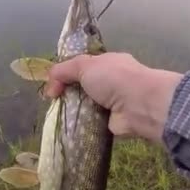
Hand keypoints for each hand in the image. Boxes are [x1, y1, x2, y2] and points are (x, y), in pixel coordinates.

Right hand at [45, 52, 182, 141]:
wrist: (139, 105)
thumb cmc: (113, 78)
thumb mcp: (84, 65)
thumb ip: (63, 71)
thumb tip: (50, 88)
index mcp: (107, 63)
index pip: (82, 67)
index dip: (65, 74)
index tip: (52, 84)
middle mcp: (110, 82)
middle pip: (82, 87)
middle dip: (67, 93)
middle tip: (53, 100)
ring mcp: (111, 103)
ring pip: (84, 105)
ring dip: (73, 110)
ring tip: (59, 115)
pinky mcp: (111, 122)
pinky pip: (90, 122)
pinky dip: (81, 125)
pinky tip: (70, 127)